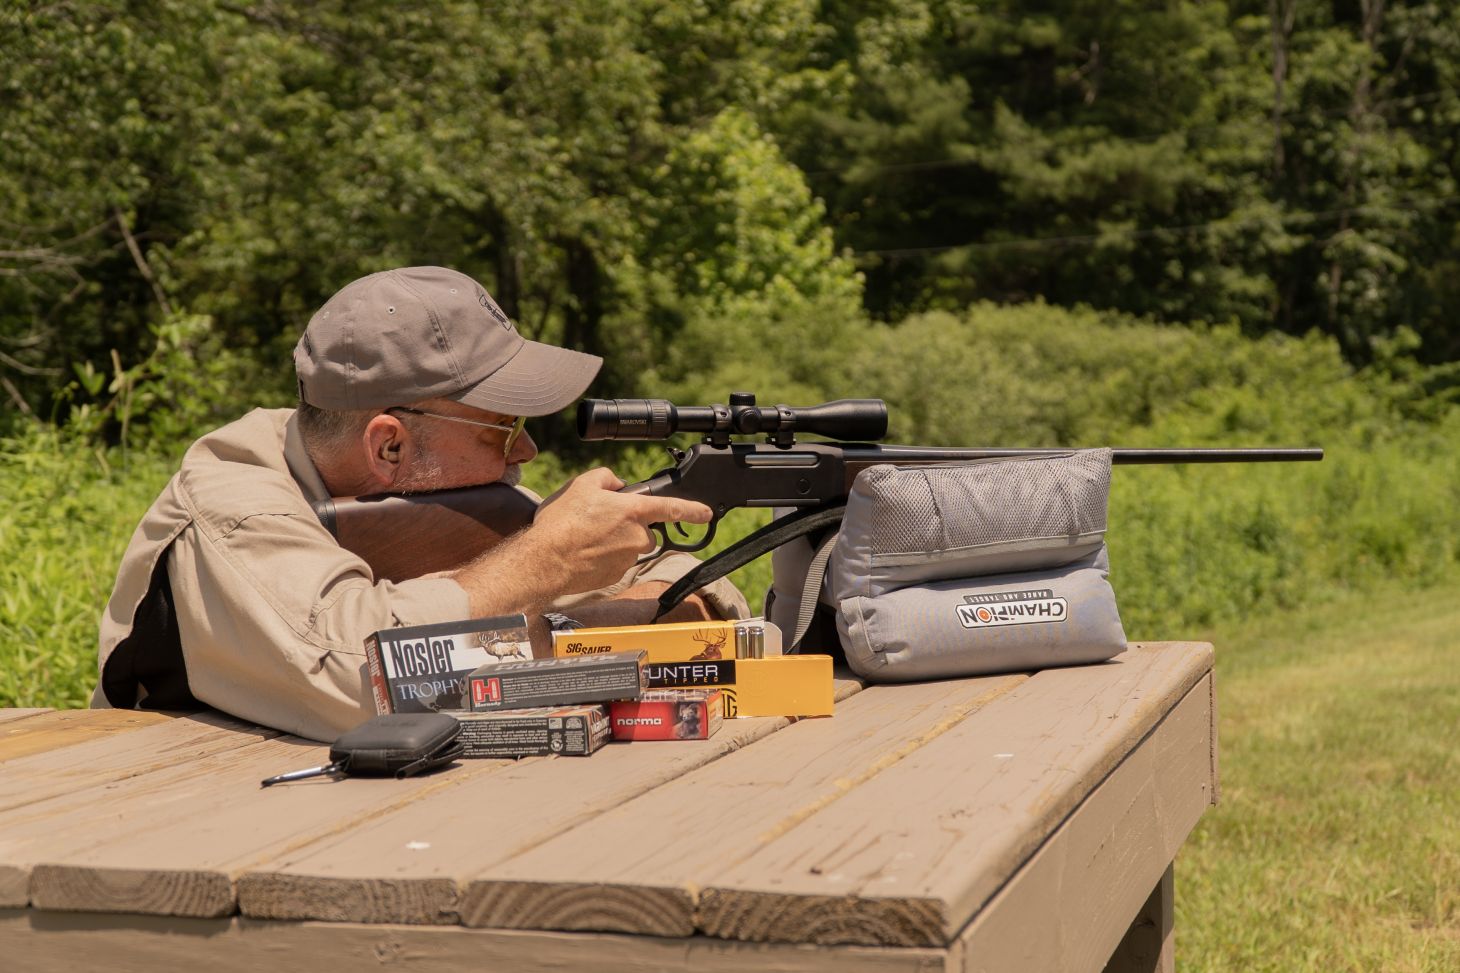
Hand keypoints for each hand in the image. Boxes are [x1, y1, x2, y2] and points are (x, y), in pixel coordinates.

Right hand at [528, 468, 712, 595]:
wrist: (545, 561)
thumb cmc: (562, 523)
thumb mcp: (582, 485)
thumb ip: (607, 478)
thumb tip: (618, 487)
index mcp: (633, 511)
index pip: (672, 508)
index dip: (692, 509)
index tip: (707, 512)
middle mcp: (637, 536)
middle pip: (643, 529)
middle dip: (626, 525)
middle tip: (597, 522)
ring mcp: (628, 559)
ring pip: (629, 546)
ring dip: (614, 541)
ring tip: (585, 537)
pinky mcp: (617, 576)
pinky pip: (616, 562)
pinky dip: (604, 557)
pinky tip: (583, 552)